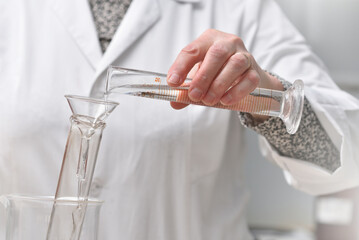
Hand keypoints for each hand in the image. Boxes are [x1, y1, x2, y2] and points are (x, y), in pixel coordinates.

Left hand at [167, 29, 282, 119]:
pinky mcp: (256, 72)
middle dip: (203, 77)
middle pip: (217, 54)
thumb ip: (186, 90)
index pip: (193, 49)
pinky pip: (249, 80)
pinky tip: (225, 101)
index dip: (181, 66)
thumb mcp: (198, 78)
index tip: (173, 82)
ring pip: (235, 64)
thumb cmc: (217, 74)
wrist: (245, 79)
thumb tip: (175, 102)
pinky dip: (236, 91)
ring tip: (208, 101)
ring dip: (219, 84)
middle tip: (194, 95)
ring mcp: (245, 56)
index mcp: (209, 40)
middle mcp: (228, 43)